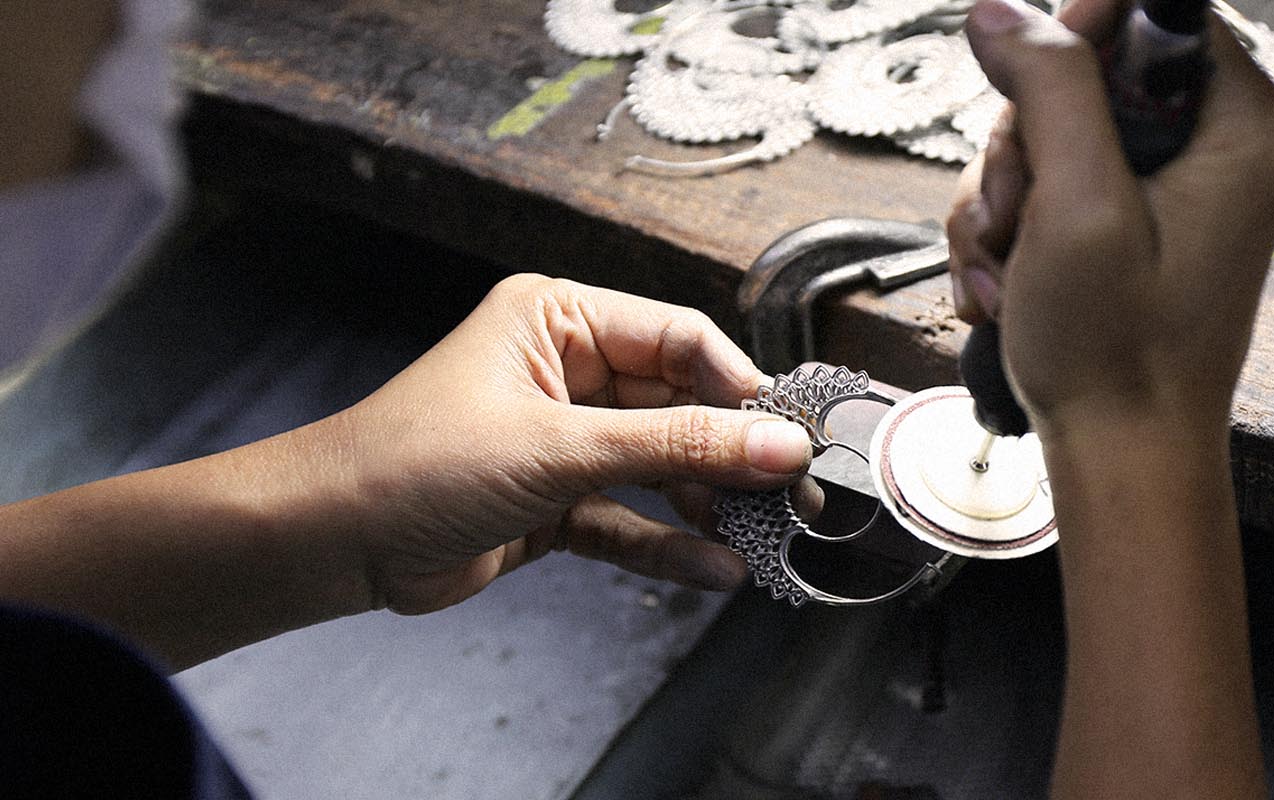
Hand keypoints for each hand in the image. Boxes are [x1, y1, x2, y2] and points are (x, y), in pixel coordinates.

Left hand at [312, 274, 812, 613]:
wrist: (327, 542)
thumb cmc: (409, 463)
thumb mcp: (558, 447)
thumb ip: (676, 447)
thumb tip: (772, 444)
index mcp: (559, 321)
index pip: (679, 340)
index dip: (738, 387)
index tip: (786, 434)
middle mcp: (565, 372)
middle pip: (678, 406)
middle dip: (731, 453)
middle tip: (788, 492)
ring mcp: (562, 440)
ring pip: (660, 466)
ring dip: (706, 503)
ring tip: (760, 534)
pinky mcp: (555, 502)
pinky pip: (631, 519)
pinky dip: (668, 545)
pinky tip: (712, 569)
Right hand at [946, 0, 1273, 435]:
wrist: (1122, 452)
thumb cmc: (1120, 351)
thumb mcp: (1077, 204)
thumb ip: (1051, 87)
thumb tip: (998, 10)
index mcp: (1250, 119)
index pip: (1156, 8)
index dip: (1076, 34)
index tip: (1035, 104)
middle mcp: (1222, 137)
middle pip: (1089, 66)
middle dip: (1024, 143)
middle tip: (1016, 218)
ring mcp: (1175, 178)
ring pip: (1054, 124)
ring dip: (1005, 194)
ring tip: (1004, 270)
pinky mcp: (1133, 213)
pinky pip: (1051, 175)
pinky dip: (1013, 225)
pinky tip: (1005, 284)